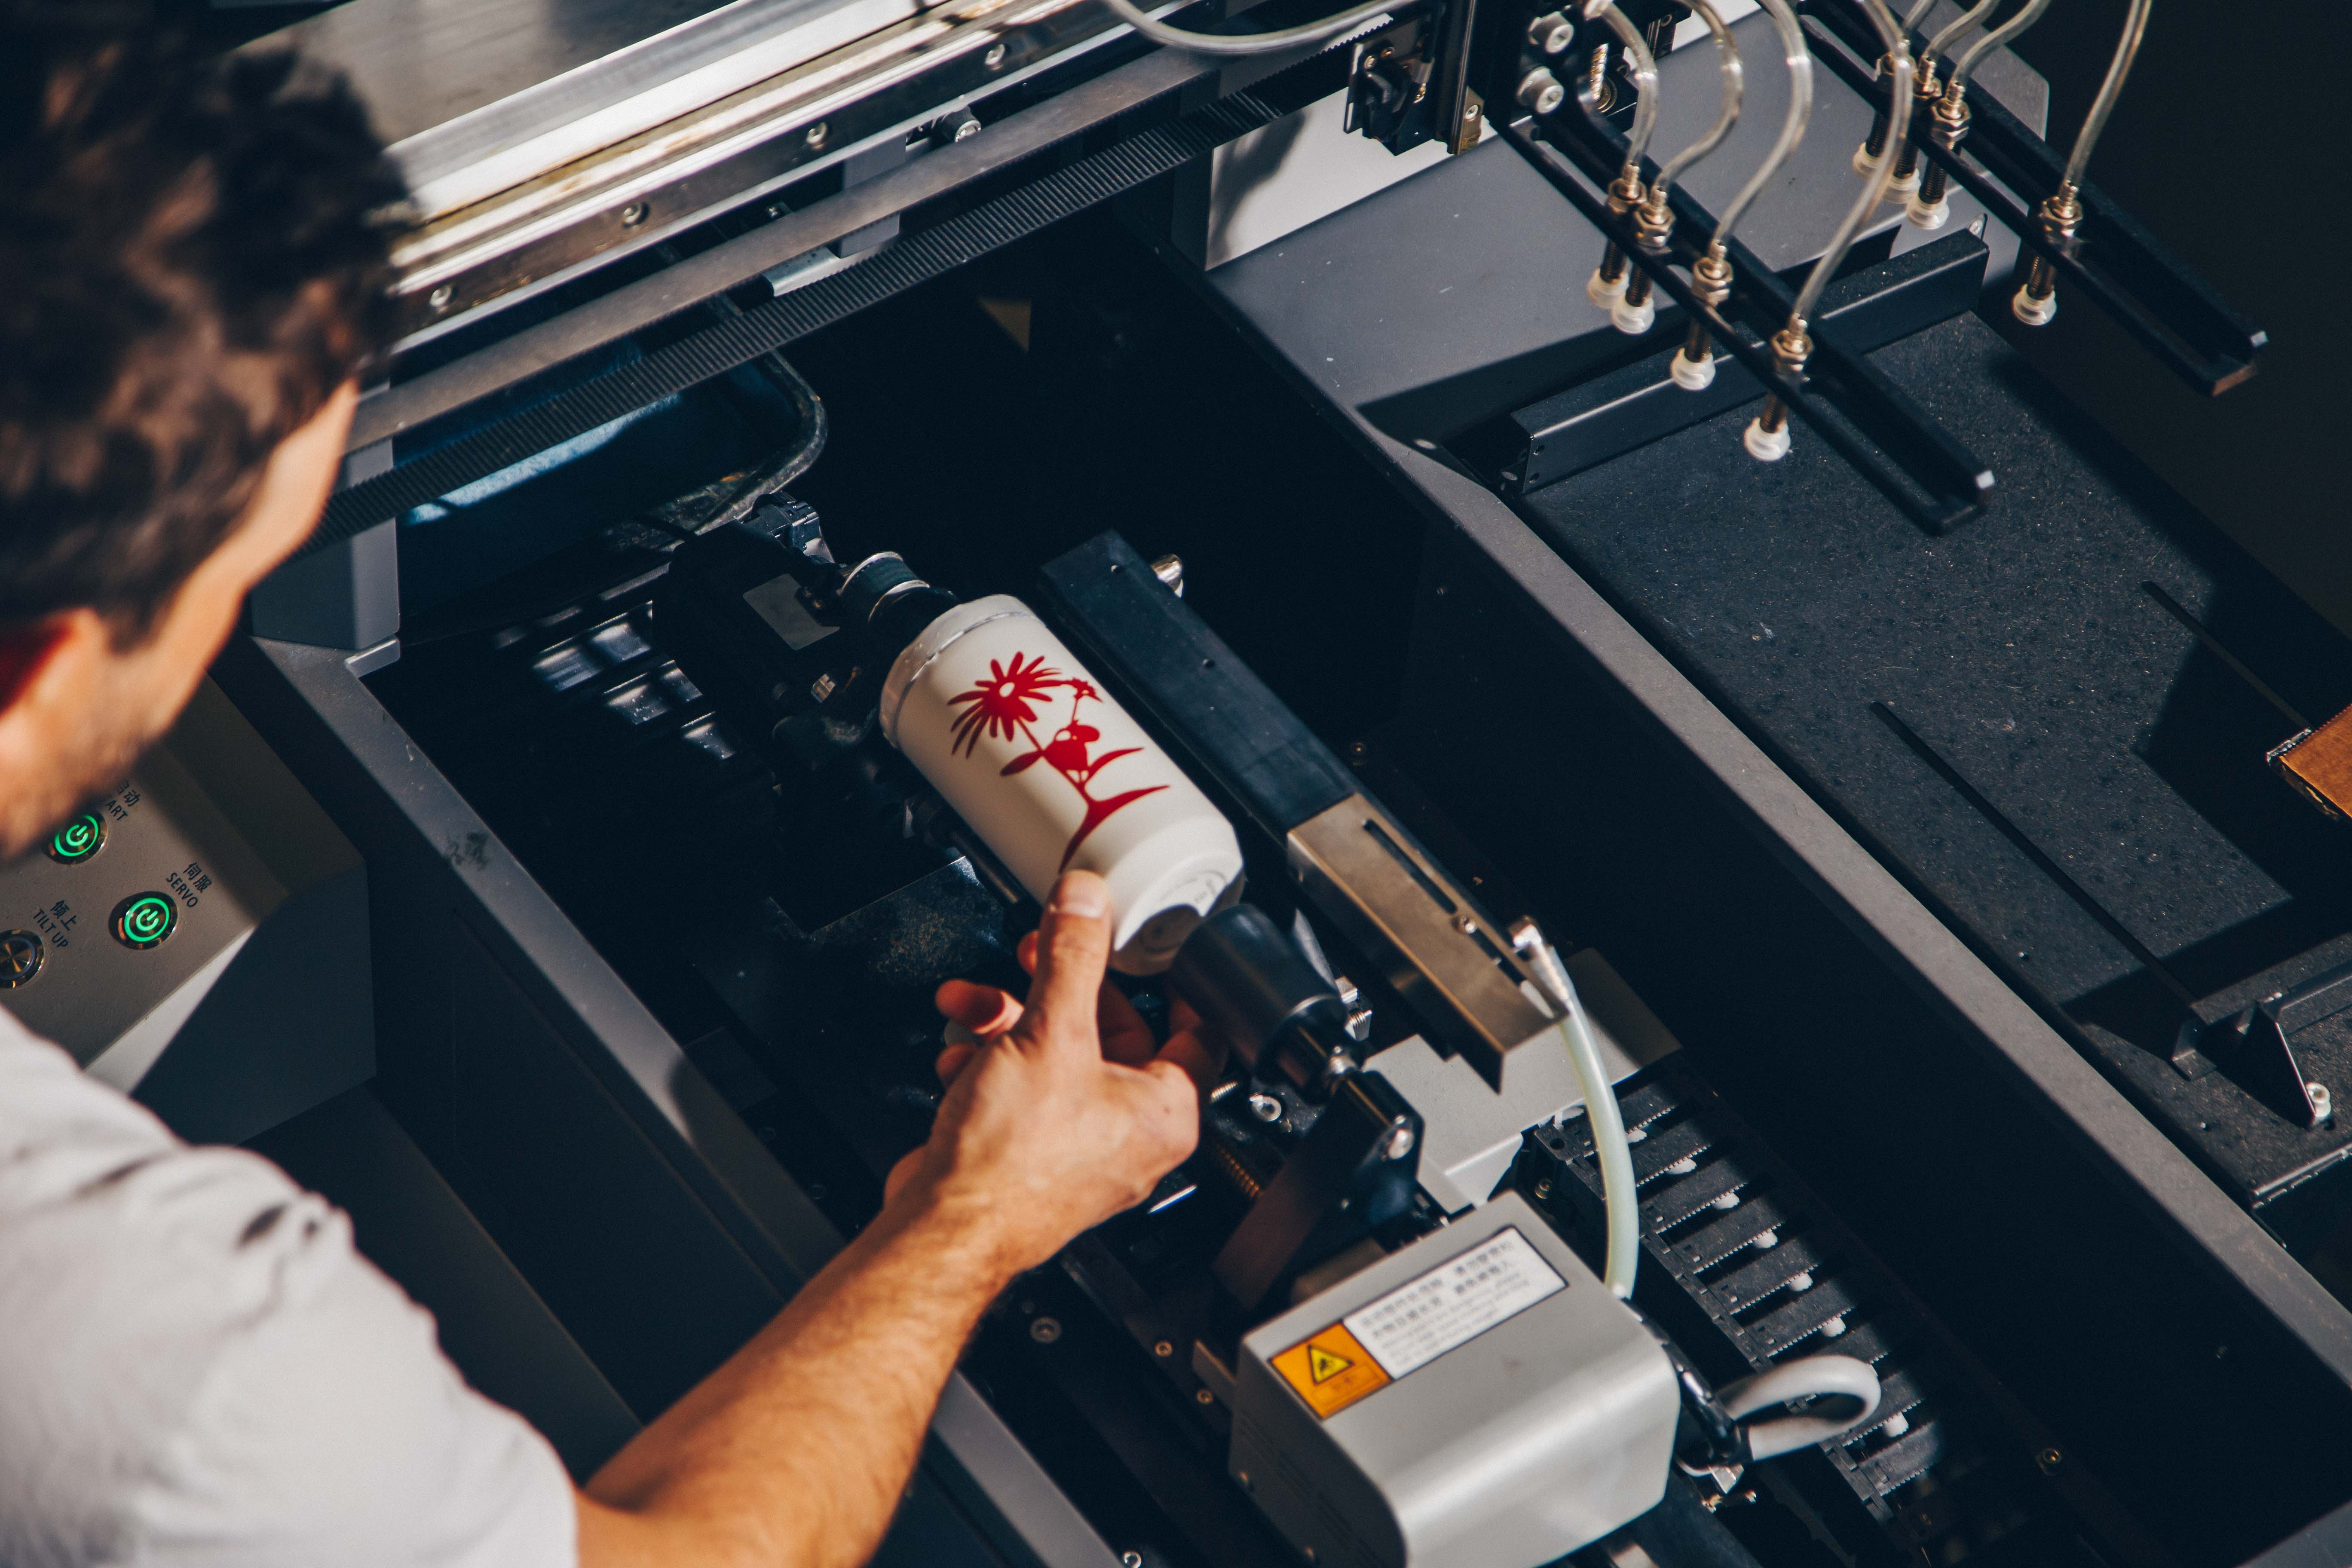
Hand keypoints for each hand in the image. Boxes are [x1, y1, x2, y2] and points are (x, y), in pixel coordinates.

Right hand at [883, 871, 1220, 1276]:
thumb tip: (1087, 902)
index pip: (1197, 1029)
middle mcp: (1130, 1135)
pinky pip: (1020, 1089)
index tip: (1149, 946)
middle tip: (1042, 951)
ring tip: (975, 1000)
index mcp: (1165, 1112)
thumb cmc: (1014, 1164)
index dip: (1173, 978)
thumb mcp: (1051, 1034)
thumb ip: (1072, 957)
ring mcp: (1078, 1147)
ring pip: (1055, 1056)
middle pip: (1111, 1033)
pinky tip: (960, 1054)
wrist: (944, 1228)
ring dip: (1009, 1020)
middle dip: (1063, 989)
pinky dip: (988, 1064)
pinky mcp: (1029, 1153)